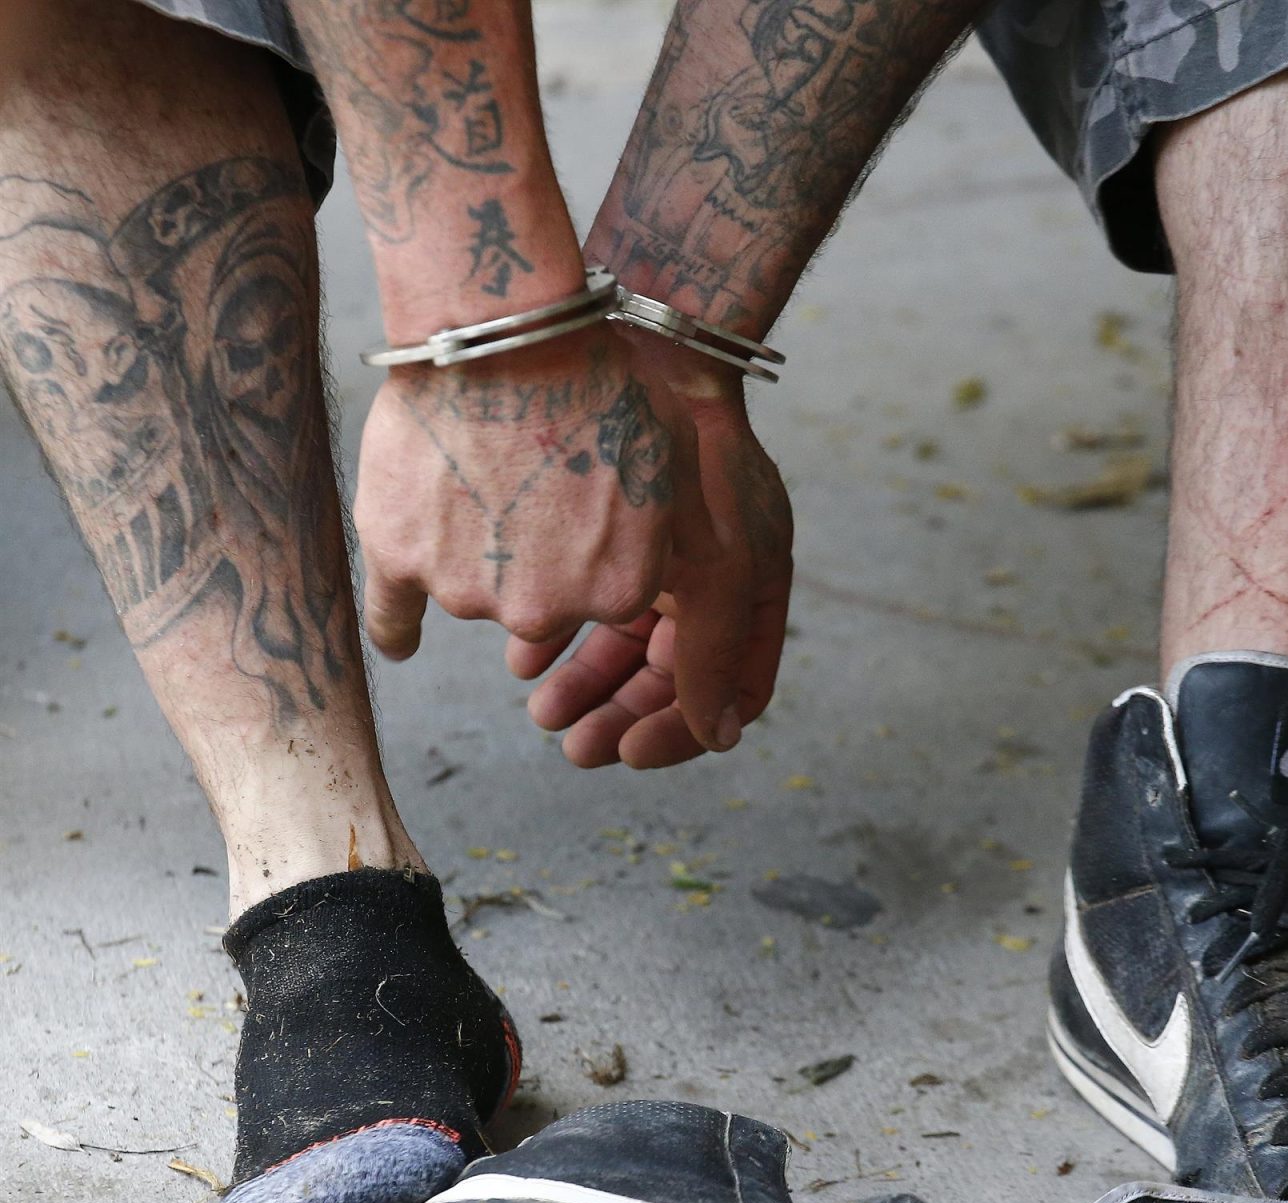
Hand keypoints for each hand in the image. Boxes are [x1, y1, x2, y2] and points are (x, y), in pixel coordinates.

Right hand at [353, 326, 754, 753]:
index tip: (580, 501)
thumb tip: (720, 731)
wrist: (505, 322)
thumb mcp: (690, 479)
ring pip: (471, 590)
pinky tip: (406, 639)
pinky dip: (399, 625)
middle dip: (536, 552)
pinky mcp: (396, 555)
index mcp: (618, 591)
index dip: (592, 542)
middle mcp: (543, 605)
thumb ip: (711, 591)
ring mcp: (464, 586)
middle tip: (532, 480)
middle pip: (537, 601)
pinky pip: (394, 614)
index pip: (603, 596)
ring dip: (476, 551)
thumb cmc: (608, 386)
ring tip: (486, 472)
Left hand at [521, 346, 793, 768]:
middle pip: (666, 675)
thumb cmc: (696, 453)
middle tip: (572, 744)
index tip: (630, 754)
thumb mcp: (720, 563)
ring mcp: (655, 553)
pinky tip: (521, 653)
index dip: (681, 729)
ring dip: (582, 682)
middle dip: (619, 712)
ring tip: (540, 708)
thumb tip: (718, 736)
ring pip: (619, 643)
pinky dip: (552, 632)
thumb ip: (715, 653)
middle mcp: (707, 579)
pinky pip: (579, 598)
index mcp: (751, 590)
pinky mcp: (605, 527)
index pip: (728, 689)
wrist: (644, 349)